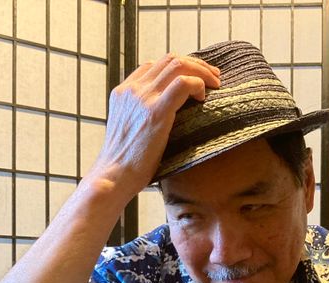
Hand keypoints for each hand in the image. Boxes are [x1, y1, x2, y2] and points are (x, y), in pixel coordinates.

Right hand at [89, 53, 220, 199]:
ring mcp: (143, 98)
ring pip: (177, 65)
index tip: (195, 79)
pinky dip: (198, 84)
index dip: (178, 68)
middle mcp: (132, 90)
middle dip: (196, 65)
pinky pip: (182, 84)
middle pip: (169, 60)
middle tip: (214, 78)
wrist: (114, 176)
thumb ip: (141, 118)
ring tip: (215, 84)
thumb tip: (166, 122)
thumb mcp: (129, 133)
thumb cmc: (126, 164)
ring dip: (201, 71)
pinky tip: (203, 97)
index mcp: (123, 93)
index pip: (153, 66)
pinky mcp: (156, 111)